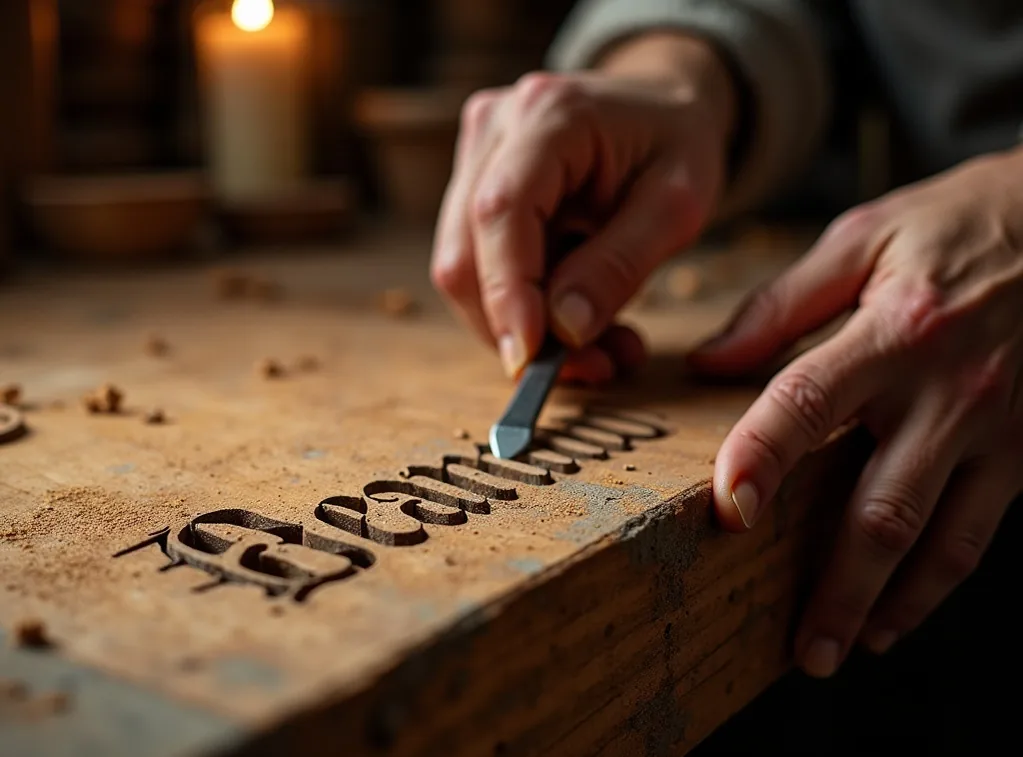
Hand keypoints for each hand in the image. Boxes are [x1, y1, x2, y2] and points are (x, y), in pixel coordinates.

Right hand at [431, 33, 736, 382]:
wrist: (664, 106)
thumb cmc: (677, 144)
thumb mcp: (678, 207)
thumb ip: (619, 264)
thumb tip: (563, 329)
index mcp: (549, 114)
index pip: (500, 212)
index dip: (507, 293)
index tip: (531, 359)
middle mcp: (495, 127)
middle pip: (465, 252)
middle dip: (515, 327)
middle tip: (589, 369)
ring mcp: (476, 155)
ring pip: (466, 270)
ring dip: (524, 327)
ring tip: (602, 349)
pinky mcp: (474, 186)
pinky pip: (481, 268)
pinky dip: (526, 310)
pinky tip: (579, 320)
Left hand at [690, 147, 1022, 676]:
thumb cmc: (964, 223)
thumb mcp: (867, 237)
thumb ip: (783, 303)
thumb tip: (712, 361)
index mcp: (895, 331)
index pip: (809, 400)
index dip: (764, 455)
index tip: (728, 509)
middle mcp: (950, 391)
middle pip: (881, 506)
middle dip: (836, 586)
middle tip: (798, 646)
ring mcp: (1001, 429)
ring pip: (940, 540)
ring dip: (887, 604)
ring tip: (839, 649)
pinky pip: (982, 532)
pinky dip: (938, 584)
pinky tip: (901, 614)